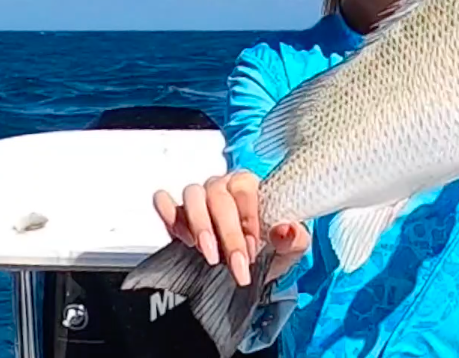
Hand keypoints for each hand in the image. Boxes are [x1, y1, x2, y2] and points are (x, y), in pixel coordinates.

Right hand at [153, 170, 310, 286]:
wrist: (245, 272)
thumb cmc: (268, 253)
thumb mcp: (289, 251)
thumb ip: (294, 239)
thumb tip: (285, 229)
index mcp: (251, 187)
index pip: (245, 191)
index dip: (247, 221)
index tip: (252, 250)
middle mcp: (223, 186)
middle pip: (218, 195)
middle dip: (227, 233)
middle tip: (234, 263)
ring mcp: (199, 198)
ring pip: (192, 195)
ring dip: (199, 225)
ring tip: (209, 254)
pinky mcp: (177, 213)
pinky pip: (164, 201)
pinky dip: (167, 213)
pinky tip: (178, 235)